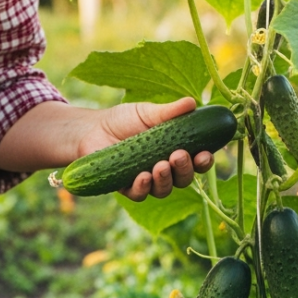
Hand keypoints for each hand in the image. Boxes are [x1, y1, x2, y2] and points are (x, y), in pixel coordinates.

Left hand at [78, 97, 215, 201]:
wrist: (93, 129)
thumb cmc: (124, 120)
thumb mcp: (148, 113)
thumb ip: (170, 112)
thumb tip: (191, 102)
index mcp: (175, 150)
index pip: (196, 161)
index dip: (204, 161)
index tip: (205, 154)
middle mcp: (164, 169)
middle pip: (183, 179)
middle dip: (184, 169)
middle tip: (178, 155)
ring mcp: (147, 180)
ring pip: (163, 190)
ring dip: (166, 179)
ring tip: (160, 165)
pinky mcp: (126, 187)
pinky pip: (139, 195)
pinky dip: (143, 187)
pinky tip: (143, 176)